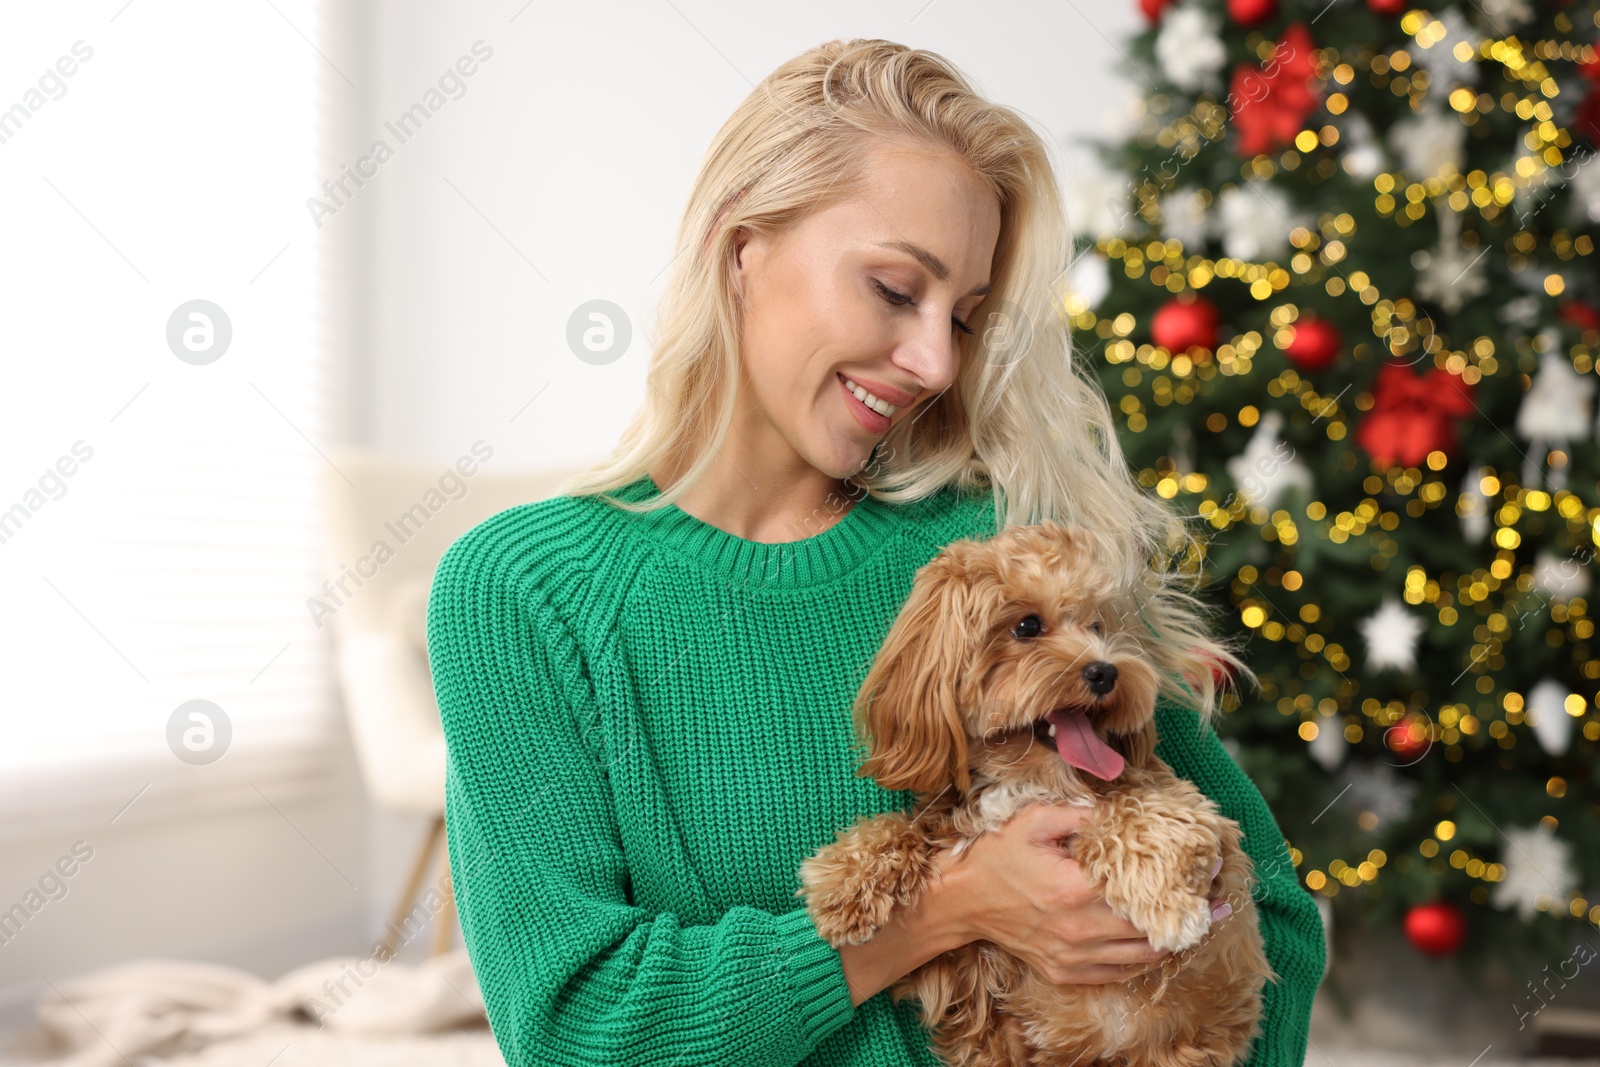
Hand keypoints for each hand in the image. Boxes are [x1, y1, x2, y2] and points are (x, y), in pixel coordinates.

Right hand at [932, 800, 1229, 985]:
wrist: (961, 902)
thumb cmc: (996, 856)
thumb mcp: (1032, 821)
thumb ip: (1076, 812)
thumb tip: (1115, 805)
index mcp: (1075, 889)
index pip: (1145, 892)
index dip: (1183, 884)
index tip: (1212, 869)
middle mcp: (1079, 929)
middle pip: (1151, 931)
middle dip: (1191, 918)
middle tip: (1221, 903)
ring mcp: (1073, 956)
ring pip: (1140, 958)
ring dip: (1174, 943)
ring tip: (1202, 926)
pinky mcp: (1065, 971)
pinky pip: (1119, 973)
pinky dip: (1145, 962)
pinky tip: (1161, 946)